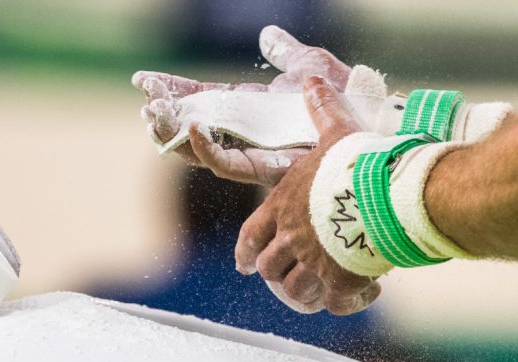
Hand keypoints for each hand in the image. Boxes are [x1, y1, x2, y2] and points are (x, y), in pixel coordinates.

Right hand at [132, 25, 351, 184]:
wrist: (374, 120)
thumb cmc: (348, 95)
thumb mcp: (312, 65)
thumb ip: (287, 54)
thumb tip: (267, 35)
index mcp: (253, 110)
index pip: (204, 100)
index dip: (174, 91)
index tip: (143, 81)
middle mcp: (250, 134)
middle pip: (196, 129)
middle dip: (166, 118)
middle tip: (144, 105)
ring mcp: (258, 153)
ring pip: (205, 153)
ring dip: (176, 137)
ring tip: (155, 119)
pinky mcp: (269, 170)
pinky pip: (231, 165)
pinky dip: (208, 150)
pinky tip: (193, 130)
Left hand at [234, 76, 381, 314]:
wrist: (388, 190)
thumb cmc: (359, 160)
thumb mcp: (336, 132)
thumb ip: (321, 109)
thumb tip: (312, 79)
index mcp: (284, 206)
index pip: (251, 235)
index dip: (245, 252)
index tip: (243, 265)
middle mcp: (293, 238)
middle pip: (271, 268)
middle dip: (278, 274)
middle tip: (289, 277)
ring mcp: (315, 262)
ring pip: (298, 291)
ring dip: (309, 292)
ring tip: (326, 288)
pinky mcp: (342, 281)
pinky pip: (338, 303)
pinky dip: (347, 303)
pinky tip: (364, 293)